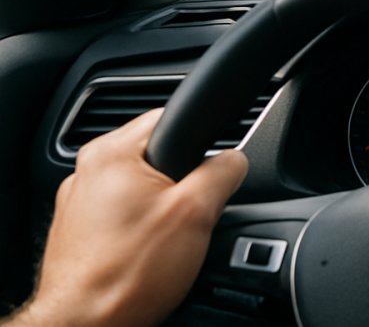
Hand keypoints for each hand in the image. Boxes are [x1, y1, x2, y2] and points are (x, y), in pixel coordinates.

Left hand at [7, 109, 246, 326]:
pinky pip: (123, 214)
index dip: (202, 141)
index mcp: (110, 153)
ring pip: (141, 189)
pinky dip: (140, 229)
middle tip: (190, 216)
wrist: (85, 326)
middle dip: (182, 183)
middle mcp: (86, 172)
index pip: (171, 117)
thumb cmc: (128, 274)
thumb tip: (235, 159)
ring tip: (166, 242)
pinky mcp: (78, 232)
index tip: (211, 171)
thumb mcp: (197, 213)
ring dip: (161, 208)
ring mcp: (78, 203)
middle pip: (158, 156)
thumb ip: (223, 172)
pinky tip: (147, 254)